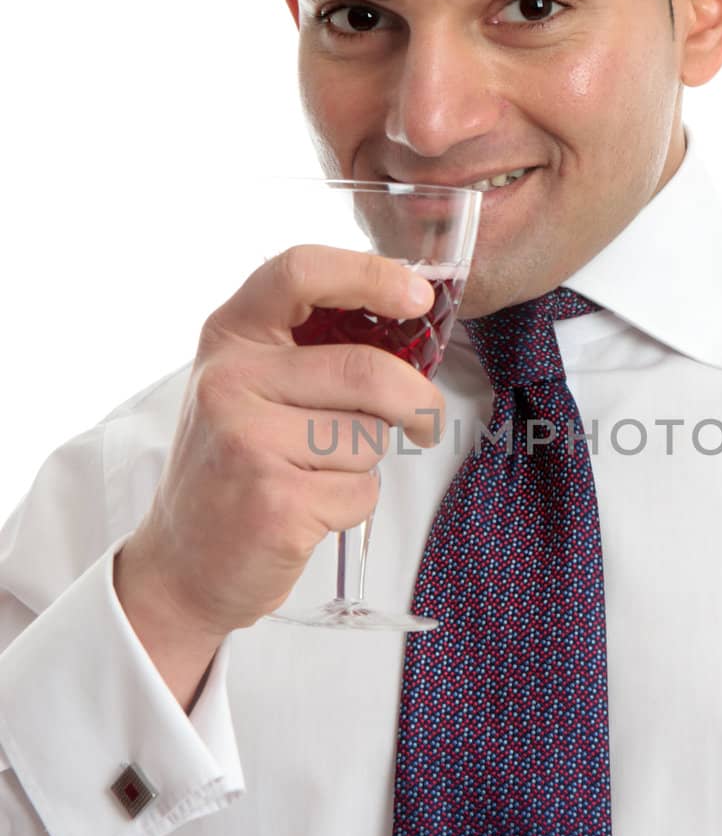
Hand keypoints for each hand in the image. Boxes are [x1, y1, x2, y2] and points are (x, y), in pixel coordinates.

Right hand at [114, 244, 444, 639]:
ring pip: (371, 435)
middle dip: (415, 400)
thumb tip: (410, 319)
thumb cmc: (233, 466)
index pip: (301, 272)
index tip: (419, 295)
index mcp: (229, 337)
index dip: (371, 276)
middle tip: (425, 419)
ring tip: (318, 475)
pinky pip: (362, 490)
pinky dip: (354, 505)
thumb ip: (310, 349)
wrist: (182, 563)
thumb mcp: (250, 387)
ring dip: (368, 461)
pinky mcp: (275, 503)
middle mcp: (230, 381)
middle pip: (366, 370)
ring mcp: (248, 442)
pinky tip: (309, 511)